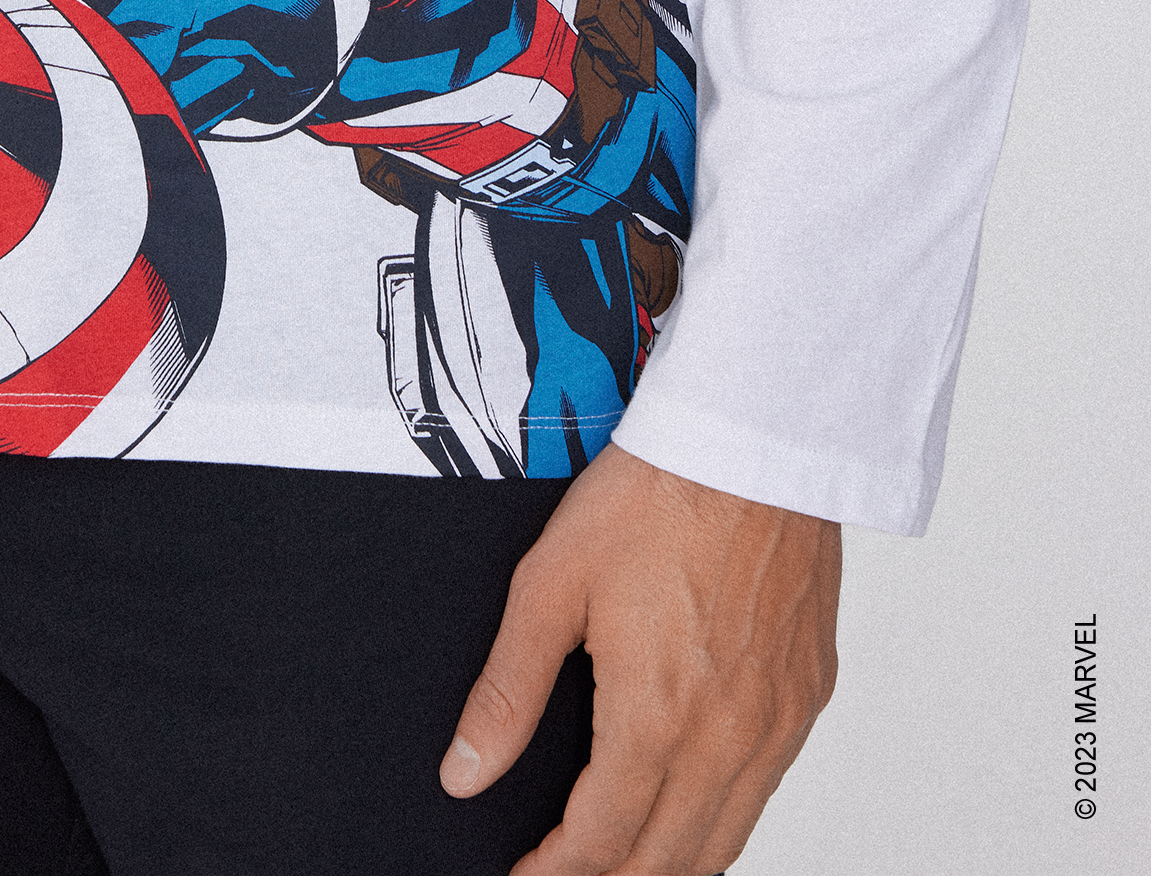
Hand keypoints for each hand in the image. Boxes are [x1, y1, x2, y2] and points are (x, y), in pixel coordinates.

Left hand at [442, 446, 839, 873]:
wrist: (754, 439)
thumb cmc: (653, 495)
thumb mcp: (550, 585)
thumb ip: (508, 692)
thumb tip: (464, 775)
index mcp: (656, 719)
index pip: (600, 846)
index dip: (554, 875)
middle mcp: (727, 739)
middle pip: (665, 864)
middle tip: (563, 875)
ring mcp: (777, 723)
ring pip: (724, 842)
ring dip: (668, 867)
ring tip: (618, 862)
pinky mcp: (808, 695)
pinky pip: (765, 791)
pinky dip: (722, 820)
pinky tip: (690, 805)